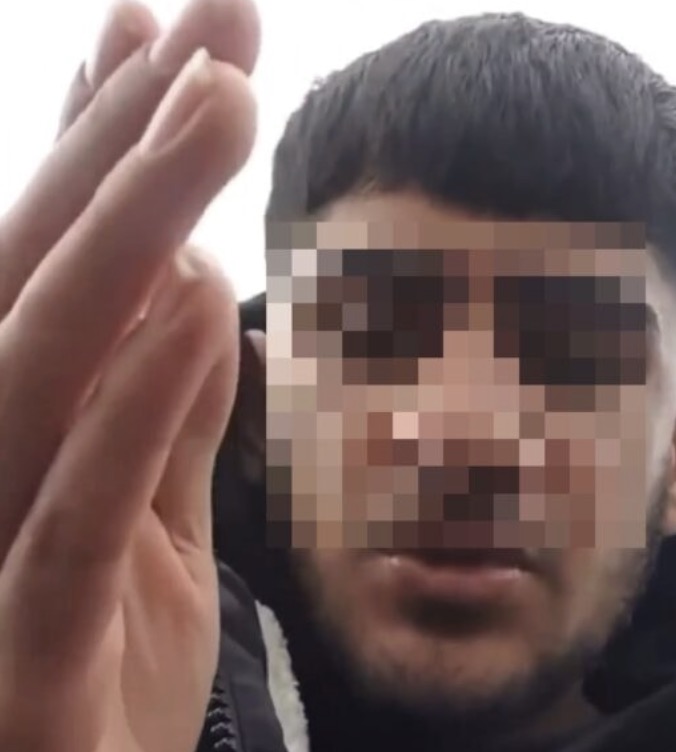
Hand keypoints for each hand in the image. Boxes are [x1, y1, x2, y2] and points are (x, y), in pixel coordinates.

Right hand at [0, 1, 258, 750]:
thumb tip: (189, 279)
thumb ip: (169, 411)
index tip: (177, 45)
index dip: (116, 147)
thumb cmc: (106, 664)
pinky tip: (200, 296)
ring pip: (50, 359)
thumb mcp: (156, 523)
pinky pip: (75, 516)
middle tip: (214, 26)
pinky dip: (136, 405)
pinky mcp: (24, 647)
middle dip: (131, 140)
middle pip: (57, 271)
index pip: (75, 264)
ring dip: (134, 221)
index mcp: (29, 431)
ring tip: (215, 97)